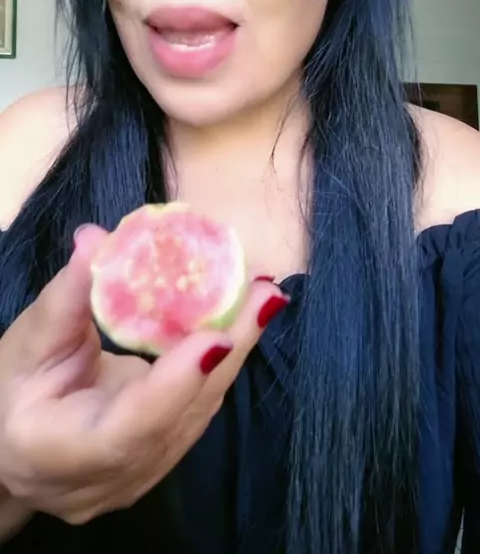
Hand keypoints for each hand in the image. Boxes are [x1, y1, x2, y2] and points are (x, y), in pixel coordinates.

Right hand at [0, 226, 287, 524]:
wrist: (11, 446)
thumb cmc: (13, 390)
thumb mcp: (28, 342)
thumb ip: (67, 296)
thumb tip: (98, 239)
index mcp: (61, 453)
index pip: (128, 430)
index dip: (174, 385)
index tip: (215, 336)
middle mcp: (110, 479)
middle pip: (181, 419)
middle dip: (227, 353)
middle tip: (263, 295)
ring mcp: (140, 476)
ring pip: (198, 414)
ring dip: (233, 353)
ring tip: (260, 298)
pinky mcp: (160, 458)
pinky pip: (196, 409)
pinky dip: (218, 363)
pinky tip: (239, 322)